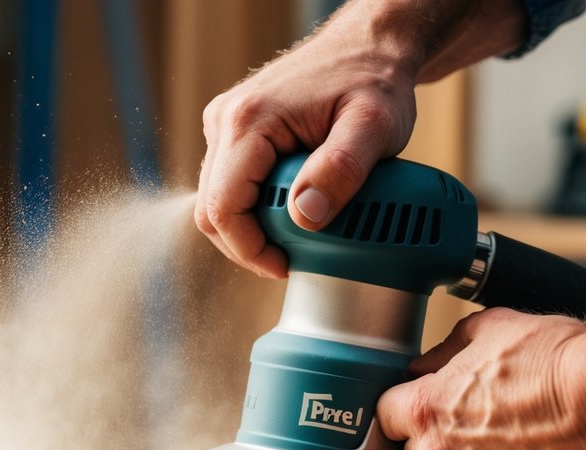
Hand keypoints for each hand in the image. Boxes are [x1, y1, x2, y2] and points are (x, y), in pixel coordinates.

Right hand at [196, 5, 422, 278]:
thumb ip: (341, 169)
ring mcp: (226, 126)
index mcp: (248, 121)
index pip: (222, 208)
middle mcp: (225, 121)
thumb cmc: (374, 79)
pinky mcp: (235, 133)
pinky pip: (230, 185)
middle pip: (211, 210)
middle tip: (292, 259)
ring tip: (297, 236)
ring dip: (252, 228)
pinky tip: (291, 212)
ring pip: (217, 200)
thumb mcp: (374, 126)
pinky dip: (256, 209)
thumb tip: (305, 216)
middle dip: (248, 246)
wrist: (369, 47)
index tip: (285, 266)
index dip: (249, 250)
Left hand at [376, 308, 585, 449]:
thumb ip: (446, 351)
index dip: (409, 406)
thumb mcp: (492, 329)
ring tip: (527, 441)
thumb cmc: (563, 365)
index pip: (385, 417)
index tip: (426, 403)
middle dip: (446, 441)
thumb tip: (428, 364)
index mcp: (427, 414)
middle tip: (488, 419)